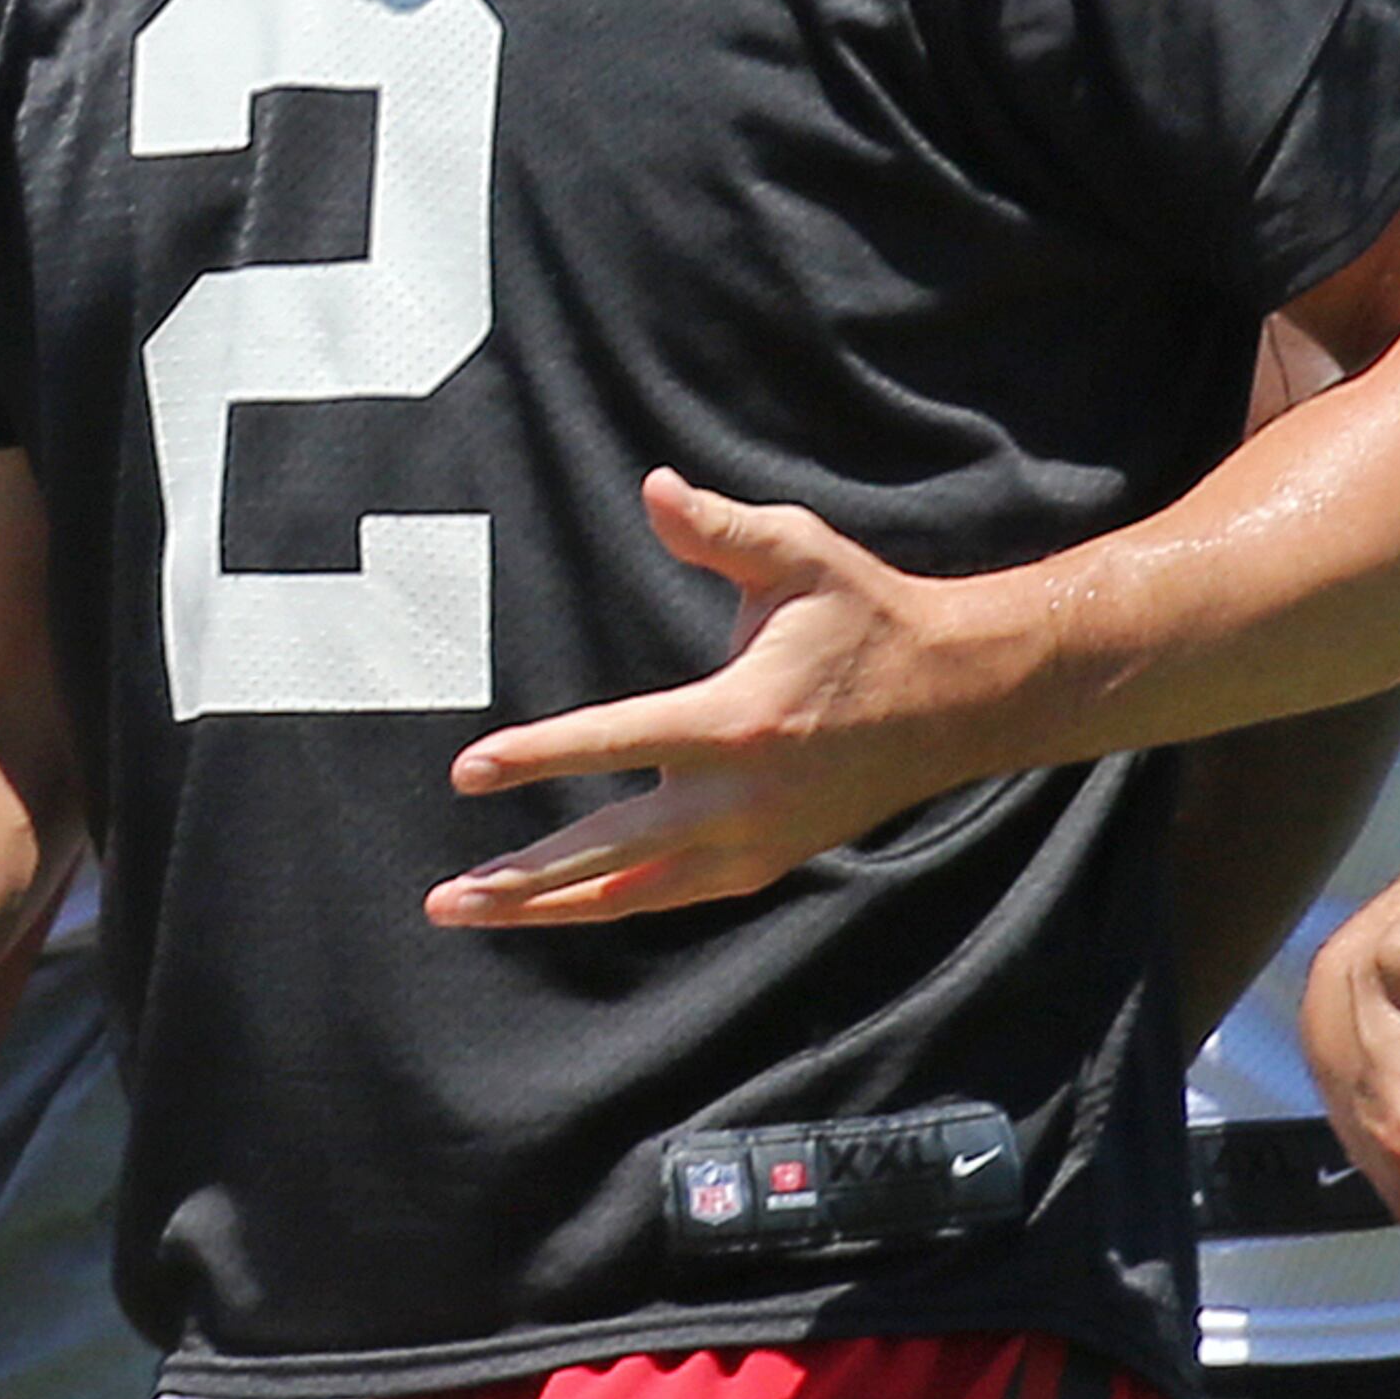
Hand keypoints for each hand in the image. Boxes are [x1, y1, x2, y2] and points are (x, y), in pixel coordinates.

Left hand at [426, 471, 1025, 928]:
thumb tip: (653, 487)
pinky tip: (554, 906)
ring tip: (472, 910)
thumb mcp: (801, 554)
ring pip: (632, 892)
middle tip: (445, 896)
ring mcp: (754, 842)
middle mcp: (741, 798)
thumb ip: (720, 529)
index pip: (617, 743)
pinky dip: (608, 903)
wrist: (955, 699)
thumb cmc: (868, 617)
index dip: (538, 756)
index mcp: (738, 719)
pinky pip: (670, 895)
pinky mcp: (766, 863)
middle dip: (521, 878)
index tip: (467, 771)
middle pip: (609, 852)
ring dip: (548, 907)